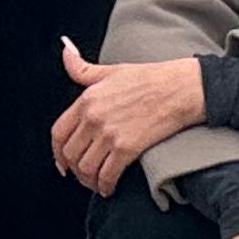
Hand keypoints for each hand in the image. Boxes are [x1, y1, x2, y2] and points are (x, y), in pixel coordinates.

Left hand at [50, 43, 210, 195]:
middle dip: (74, 170)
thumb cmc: (150, 78)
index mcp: (87, 99)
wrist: (180, 88)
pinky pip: (107, 175)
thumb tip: (65, 50)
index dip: (57, 153)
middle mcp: (93, 118)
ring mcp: (109, 134)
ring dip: (89, 181)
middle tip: (84, 175)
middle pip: (70, 154)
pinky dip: (105, 186)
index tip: (63, 163)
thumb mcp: (111, 70)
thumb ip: (83, 68)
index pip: (59, 133)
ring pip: (86, 168)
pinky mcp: (127, 148)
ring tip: (97, 183)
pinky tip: (109, 188)